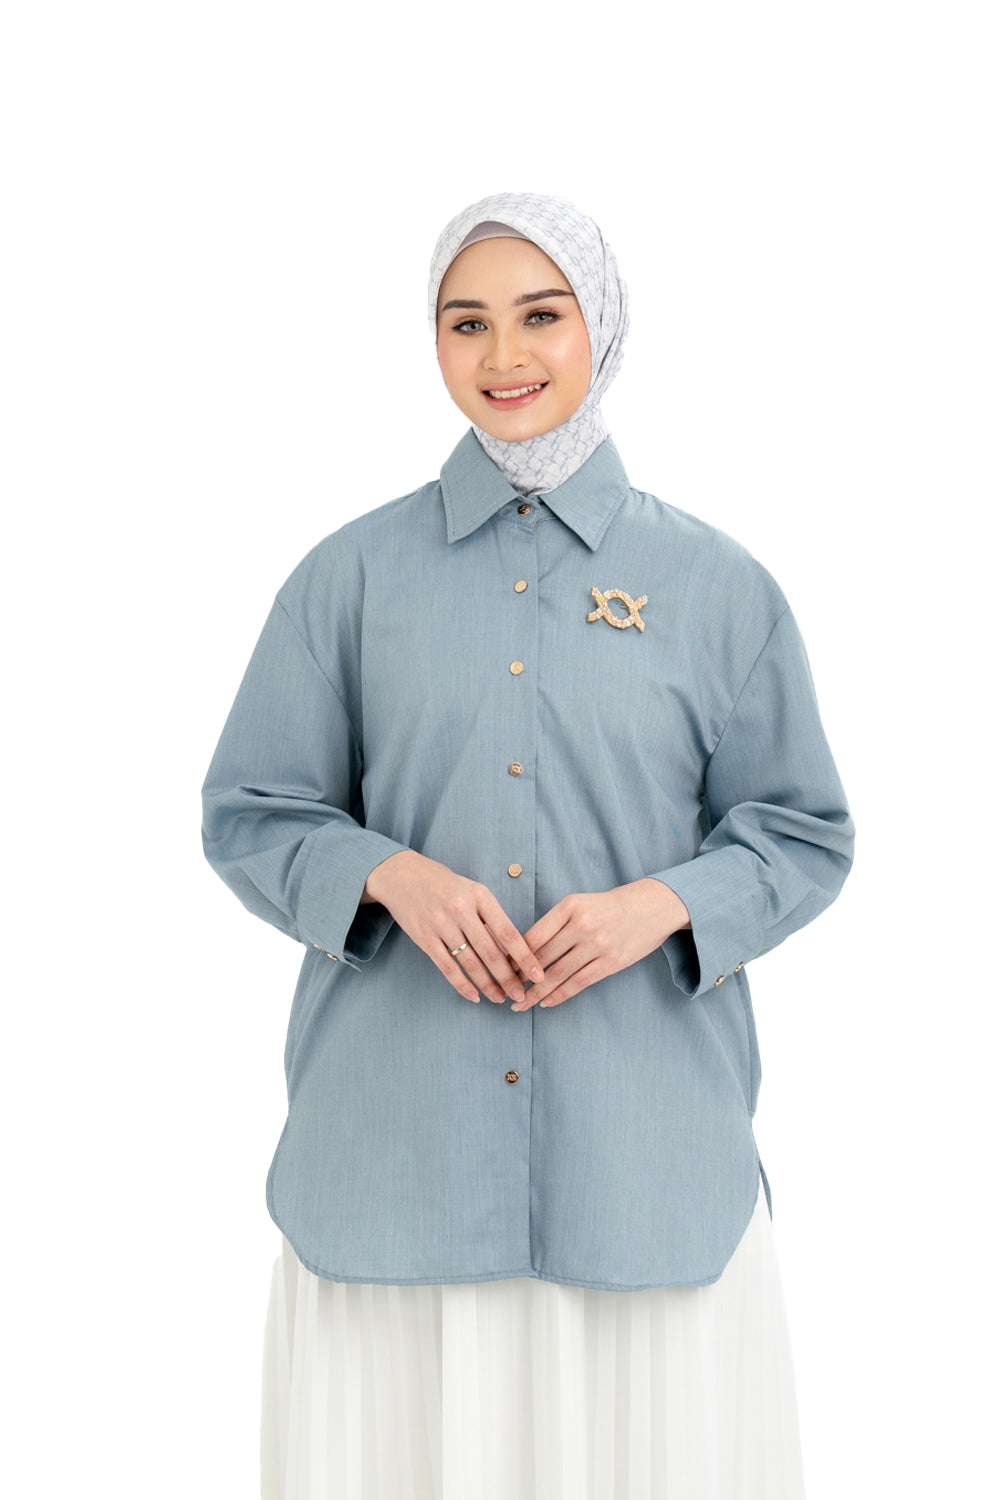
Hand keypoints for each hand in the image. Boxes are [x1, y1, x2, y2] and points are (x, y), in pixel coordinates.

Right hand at [362, 850, 544, 1004]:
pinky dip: (462, 985)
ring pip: (470, 963)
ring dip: (487, 985)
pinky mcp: (425, 938)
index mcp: (480, 896)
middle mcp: (461, 909)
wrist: (403, 876)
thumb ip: (490, 918)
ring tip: (499, 998)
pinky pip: (447, 967)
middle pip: (491, 952)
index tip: (538, 974)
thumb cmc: (445, 885)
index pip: (508, 932)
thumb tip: (512, 952)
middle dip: (508, 978)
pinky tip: (474, 996)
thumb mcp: (472, 891)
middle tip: (520, 994)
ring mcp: (441, 924)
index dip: (525, 957)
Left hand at [513, 878, 690, 1010]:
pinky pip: (579, 982)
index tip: (501, 969)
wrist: (651, 907)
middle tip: (504, 991)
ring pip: (557, 974)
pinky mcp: (611, 962)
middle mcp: (582, 924)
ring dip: (536, 993)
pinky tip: (546, 1003)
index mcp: (569, 906)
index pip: (533, 935)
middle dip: (520, 978)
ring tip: (521, 1004)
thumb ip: (555, 923)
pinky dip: (559, 995)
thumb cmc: (608, 907)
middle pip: (542, 957)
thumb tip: (524, 950)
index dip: (514, 956)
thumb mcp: (580, 903)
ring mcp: (597, 944)